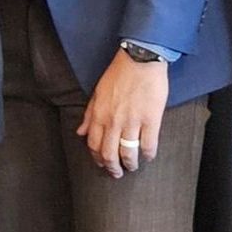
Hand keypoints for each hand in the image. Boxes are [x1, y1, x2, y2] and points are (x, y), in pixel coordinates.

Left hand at [77, 49, 168, 178]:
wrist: (139, 59)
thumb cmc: (119, 74)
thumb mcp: (97, 93)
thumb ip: (89, 115)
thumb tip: (80, 133)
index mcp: (100, 115)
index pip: (94, 145)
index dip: (98, 159)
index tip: (103, 164)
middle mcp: (114, 121)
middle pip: (109, 154)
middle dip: (113, 168)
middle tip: (117, 173)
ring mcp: (132, 122)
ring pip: (128, 153)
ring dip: (130, 164)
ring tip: (132, 166)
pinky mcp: (151, 119)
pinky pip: (148, 145)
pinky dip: (147, 155)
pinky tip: (148, 156)